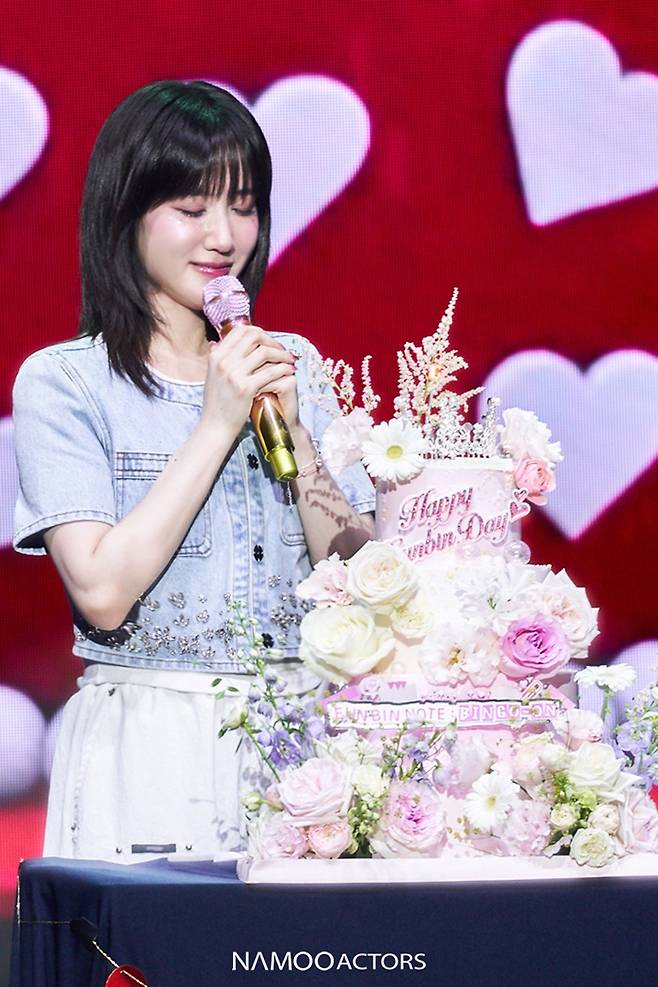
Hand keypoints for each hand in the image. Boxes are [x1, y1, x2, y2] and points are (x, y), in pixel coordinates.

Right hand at [201, 325, 295, 439]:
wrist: (215, 427)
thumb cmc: (216, 404)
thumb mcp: (212, 376)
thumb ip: (218, 359)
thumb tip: (217, 342)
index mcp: (216, 356)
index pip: (240, 331)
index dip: (259, 333)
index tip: (269, 342)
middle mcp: (223, 361)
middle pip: (254, 337)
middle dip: (272, 341)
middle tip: (283, 351)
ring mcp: (234, 374)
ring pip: (264, 352)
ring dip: (281, 355)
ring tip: (290, 361)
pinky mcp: (246, 388)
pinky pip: (270, 372)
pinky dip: (283, 370)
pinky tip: (289, 373)